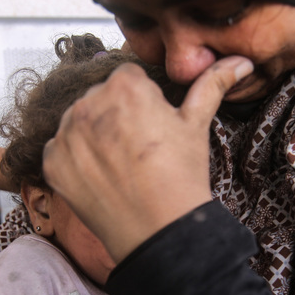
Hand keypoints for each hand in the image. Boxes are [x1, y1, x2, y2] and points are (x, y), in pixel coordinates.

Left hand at [42, 56, 253, 262]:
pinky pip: (61, 150)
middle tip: (138, 149)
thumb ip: (212, 84)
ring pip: (79, 122)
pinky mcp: (52, 162)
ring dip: (94, 136)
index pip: (128, 78)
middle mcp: (88, 103)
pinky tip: (101, 177)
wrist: (158, 233)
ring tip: (121, 164)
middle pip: (101, 98)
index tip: (152, 128)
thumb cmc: (180, 177)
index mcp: (124, 86)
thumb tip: (242, 61)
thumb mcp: (196, 125)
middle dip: (115, 116)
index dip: (143, 103)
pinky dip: (76, 161)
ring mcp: (66, 134)